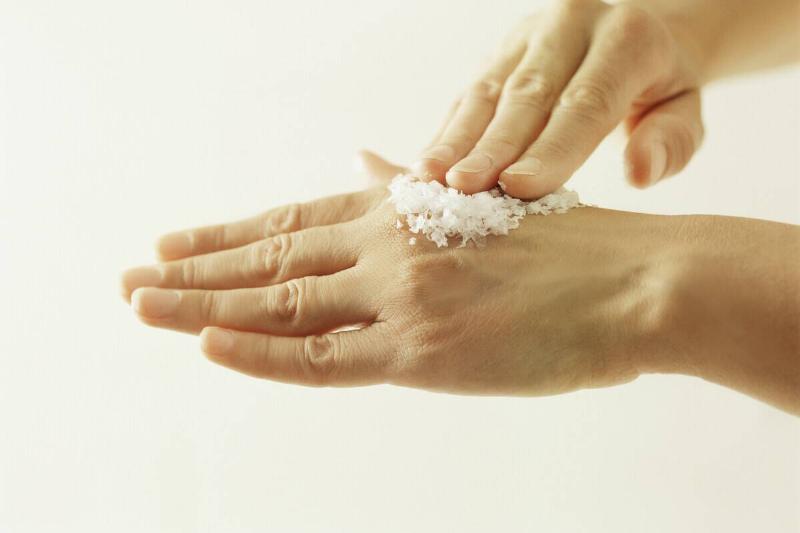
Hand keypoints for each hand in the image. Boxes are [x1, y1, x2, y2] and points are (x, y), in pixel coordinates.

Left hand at [121, 154, 683, 394]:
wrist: (637, 279)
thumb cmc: (568, 247)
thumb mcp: (479, 204)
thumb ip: (409, 187)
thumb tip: (363, 160)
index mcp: (403, 208)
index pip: (292, 218)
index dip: (227, 232)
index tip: (175, 241)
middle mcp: (390, 243)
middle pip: (270, 256)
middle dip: (194, 269)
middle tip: (132, 279)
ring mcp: (402, 295)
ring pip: (281, 302)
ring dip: (204, 303)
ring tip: (143, 304)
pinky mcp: (424, 350)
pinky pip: (325, 357)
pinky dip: (262, 350)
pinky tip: (209, 341)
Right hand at [412, 0, 703, 197]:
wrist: (632, 36)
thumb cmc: (659, 88)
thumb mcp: (684, 111)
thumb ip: (670, 141)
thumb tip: (638, 173)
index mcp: (628, 38)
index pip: (586, 100)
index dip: (552, 146)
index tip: (519, 186)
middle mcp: (571, 25)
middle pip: (527, 93)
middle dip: (493, 144)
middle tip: (464, 186)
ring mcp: (528, 35)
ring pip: (488, 90)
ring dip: (457, 138)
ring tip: (431, 177)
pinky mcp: (499, 53)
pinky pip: (469, 93)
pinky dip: (448, 131)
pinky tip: (427, 164)